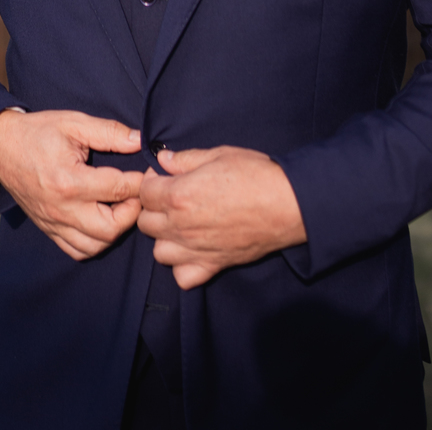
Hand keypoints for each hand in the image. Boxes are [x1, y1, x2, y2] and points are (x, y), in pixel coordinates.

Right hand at [0, 109, 144, 260]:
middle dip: (132, 211)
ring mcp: (54, 223)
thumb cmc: (38, 132)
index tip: (150, 173)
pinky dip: (95, 242)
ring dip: (115, 229)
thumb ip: (109, 132)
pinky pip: (78, 250)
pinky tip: (101, 221)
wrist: (0, 147)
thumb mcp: (74, 123)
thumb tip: (139, 141)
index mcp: (69, 180)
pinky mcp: (49, 230)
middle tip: (136, 193)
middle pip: (111, 227)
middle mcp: (62, 209)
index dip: (140, 181)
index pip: (118, 188)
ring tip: (120, 206)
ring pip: (96, 245)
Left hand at [137, 145, 306, 289]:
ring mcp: (196, 250)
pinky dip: (183, 267)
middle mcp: (181, 226)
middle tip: (172, 196)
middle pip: (146, 222)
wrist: (286, 204)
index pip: (144, 192)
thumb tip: (164, 159)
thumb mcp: (218, 154)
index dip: (151, 180)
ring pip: (159, 252)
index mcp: (179, 195)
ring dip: (165, 237)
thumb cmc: (255, 175)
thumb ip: (186, 159)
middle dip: (154, 207)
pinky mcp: (213, 266)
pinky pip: (182, 277)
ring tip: (181, 223)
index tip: (164, 175)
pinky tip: (193, 249)